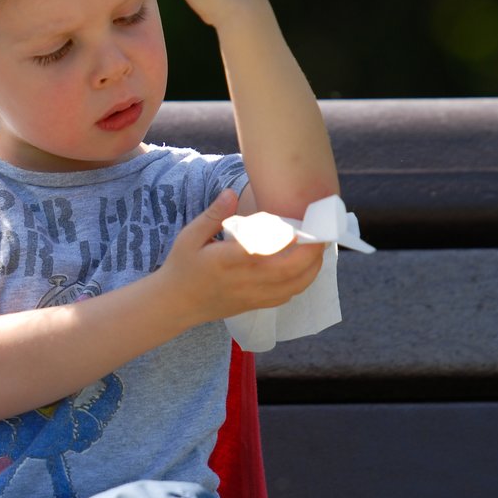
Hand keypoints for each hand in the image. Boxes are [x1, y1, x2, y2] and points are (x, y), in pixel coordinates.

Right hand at [159, 189, 325, 325]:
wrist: (175, 304)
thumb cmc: (181, 267)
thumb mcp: (189, 236)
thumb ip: (213, 215)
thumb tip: (230, 192)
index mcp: (229, 260)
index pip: (266, 248)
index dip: (288, 238)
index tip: (303, 222)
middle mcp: (246, 280)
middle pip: (290, 270)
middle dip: (312, 252)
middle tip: (323, 233)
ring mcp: (253, 296)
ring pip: (293, 286)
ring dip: (312, 268)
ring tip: (319, 249)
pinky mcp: (255, 305)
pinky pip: (286, 296)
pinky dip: (301, 283)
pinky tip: (304, 269)